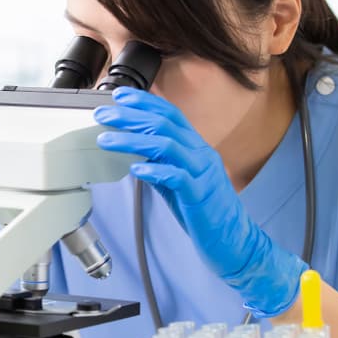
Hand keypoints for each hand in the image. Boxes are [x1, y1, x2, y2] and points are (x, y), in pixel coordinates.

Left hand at [94, 87, 304, 316]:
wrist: (233, 241)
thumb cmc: (205, 212)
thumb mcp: (178, 182)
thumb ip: (161, 164)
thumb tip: (135, 151)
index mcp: (196, 148)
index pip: (171, 115)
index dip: (145, 102)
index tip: (120, 96)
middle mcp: (201, 154)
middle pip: (165, 125)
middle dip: (131, 116)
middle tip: (104, 114)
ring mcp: (202, 174)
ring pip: (167, 146)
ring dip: (133, 140)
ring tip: (107, 140)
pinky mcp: (200, 196)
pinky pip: (177, 177)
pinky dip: (155, 170)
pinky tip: (136, 169)